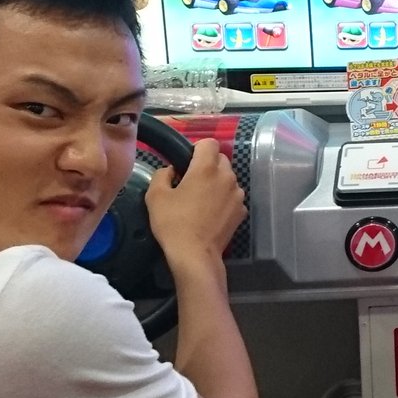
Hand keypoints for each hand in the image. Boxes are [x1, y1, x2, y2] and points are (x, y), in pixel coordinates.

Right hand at [146, 138, 246, 265]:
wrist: (195, 254)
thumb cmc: (173, 223)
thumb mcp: (155, 196)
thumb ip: (162, 174)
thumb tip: (172, 170)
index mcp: (206, 168)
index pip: (209, 143)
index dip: (197, 148)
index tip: (186, 162)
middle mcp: (227, 177)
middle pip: (220, 159)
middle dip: (207, 165)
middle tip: (190, 181)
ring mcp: (238, 194)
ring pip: (228, 178)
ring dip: (216, 182)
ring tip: (201, 199)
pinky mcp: (242, 211)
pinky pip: (232, 196)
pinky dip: (224, 199)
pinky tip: (211, 213)